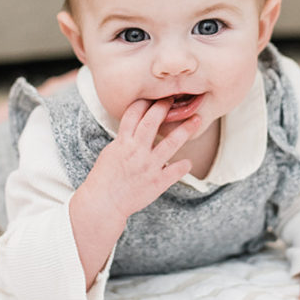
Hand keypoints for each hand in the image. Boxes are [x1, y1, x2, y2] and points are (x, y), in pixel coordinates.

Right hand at [70, 98, 204, 281]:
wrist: (103, 203)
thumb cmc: (104, 178)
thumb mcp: (110, 152)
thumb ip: (124, 139)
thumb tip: (135, 125)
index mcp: (122, 142)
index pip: (133, 114)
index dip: (144, 102)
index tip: (154, 96)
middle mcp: (136, 151)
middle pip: (152, 121)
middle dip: (164, 107)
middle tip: (175, 98)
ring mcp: (148, 166)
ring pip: (170, 144)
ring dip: (185, 130)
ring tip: (196, 120)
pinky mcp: (157, 182)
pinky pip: (175, 171)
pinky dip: (183, 165)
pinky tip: (188, 161)